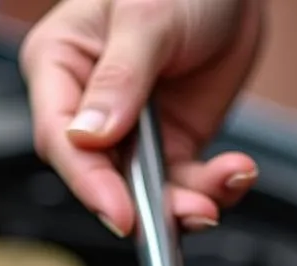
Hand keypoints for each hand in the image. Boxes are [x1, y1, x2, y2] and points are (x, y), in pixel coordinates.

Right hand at [19, 0, 263, 236]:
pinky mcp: (173, 144)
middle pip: (104, 178)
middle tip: (184, 212)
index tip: (121, 213)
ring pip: (148, 193)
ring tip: (215, 199)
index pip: (61, 140)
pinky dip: (213, 188)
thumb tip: (89, 135)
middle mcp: (91, 107)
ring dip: (184, 205)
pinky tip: (235, 172)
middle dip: (145, 205)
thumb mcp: (146, 15)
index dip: (90, 183)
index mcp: (61, 66)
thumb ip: (119, 76)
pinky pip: (186, 184)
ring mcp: (134, 132)